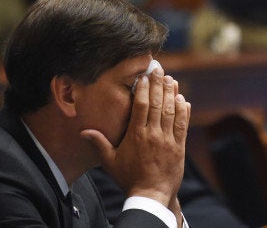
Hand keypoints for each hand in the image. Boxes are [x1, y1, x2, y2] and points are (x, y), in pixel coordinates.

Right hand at [82, 67, 190, 213]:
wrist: (151, 194)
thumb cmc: (129, 178)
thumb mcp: (111, 161)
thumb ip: (99, 143)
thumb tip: (83, 131)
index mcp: (136, 135)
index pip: (141, 106)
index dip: (143, 89)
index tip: (144, 76)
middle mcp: (153, 134)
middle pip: (157, 104)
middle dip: (158, 85)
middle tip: (159, 71)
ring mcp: (168, 140)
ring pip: (171, 112)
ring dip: (172, 94)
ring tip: (171, 80)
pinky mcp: (179, 147)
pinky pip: (183, 126)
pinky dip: (183, 112)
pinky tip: (183, 100)